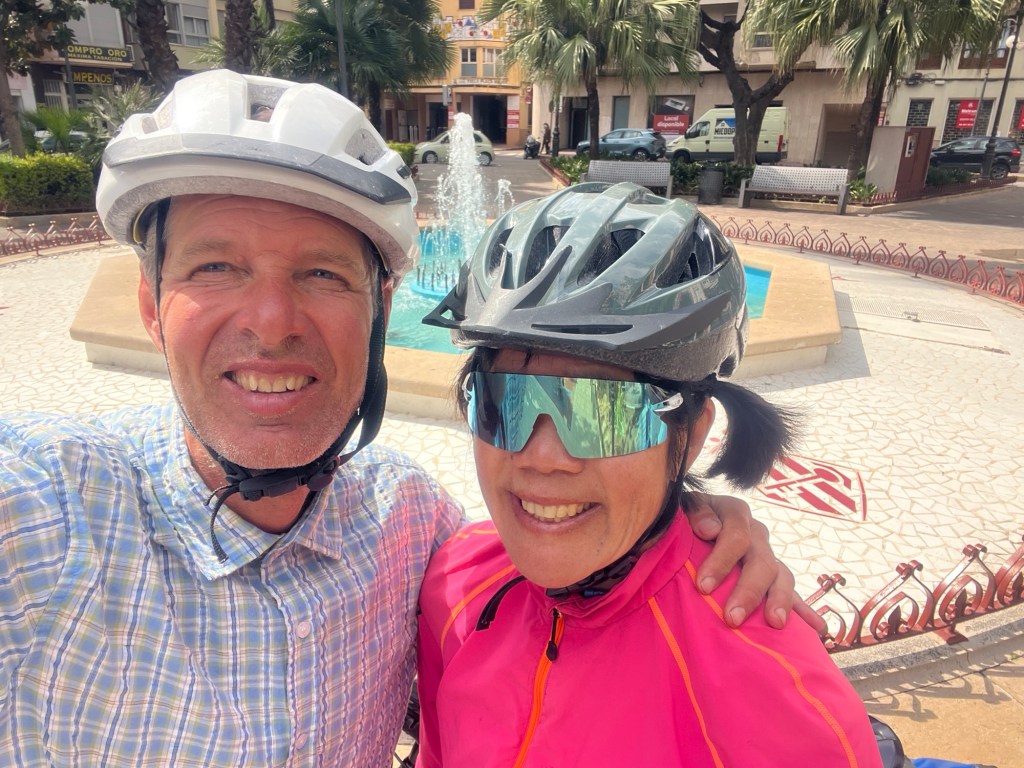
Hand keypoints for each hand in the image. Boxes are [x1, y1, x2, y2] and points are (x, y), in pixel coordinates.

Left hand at [685, 493, 825, 633]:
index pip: (736, 535)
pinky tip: (817, 626)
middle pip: (762, 561)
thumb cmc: (685, 518)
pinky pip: (793, 593)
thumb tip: (709, 529)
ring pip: (782, 576)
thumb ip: (696, 513)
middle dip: (748, 591)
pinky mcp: (772, 577)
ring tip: (775, 623)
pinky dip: (804, 610)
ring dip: (780, 601)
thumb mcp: (686, 507)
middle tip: (732, 618)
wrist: (692, 521)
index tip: (703, 586)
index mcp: (735, 514)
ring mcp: (767, 556)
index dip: (721, 560)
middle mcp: (756, 534)